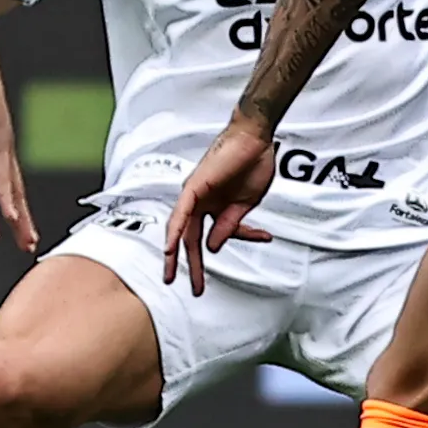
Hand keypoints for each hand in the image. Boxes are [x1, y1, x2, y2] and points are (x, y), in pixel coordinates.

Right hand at [0, 49, 36, 251]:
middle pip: (6, 193)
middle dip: (17, 220)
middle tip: (27, 245)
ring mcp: (1, 147)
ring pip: (11, 190)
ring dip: (20, 217)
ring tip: (28, 241)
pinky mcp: (0, 141)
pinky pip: (2, 175)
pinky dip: (7, 196)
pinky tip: (12, 216)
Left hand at [161, 117, 277, 294]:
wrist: (256, 139)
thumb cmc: (253, 164)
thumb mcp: (244, 204)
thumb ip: (228, 225)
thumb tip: (213, 247)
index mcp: (213, 206)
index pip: (213, 234)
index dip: (224, 247)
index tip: (245, 249)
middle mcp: (200, 201)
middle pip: (190, 238)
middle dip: (191, 265)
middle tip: (193, 287)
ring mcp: (195, 195)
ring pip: (180, 229)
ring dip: (175, 254)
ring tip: (172, 275)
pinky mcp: (194, 187)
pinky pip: (180, 213)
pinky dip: (175, 231)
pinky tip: (170, 249)